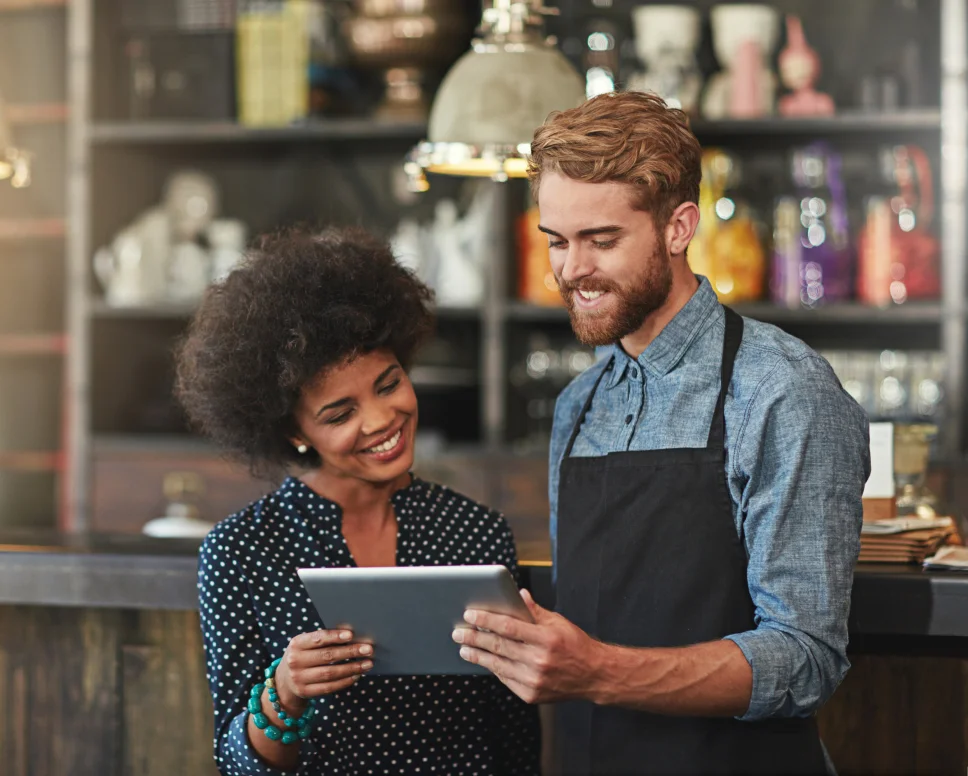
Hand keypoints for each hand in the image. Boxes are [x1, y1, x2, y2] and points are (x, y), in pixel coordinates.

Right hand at [274, 628, 373, 713]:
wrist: (284, 681)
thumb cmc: (303, 656)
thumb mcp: (305, 645)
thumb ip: (323, 640)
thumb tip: (352, 636)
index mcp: (296, 644)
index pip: (318, 639)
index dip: (335, 636)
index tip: (351, 635)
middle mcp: (296, 661)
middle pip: (327, 656)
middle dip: (350, 652)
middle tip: (368, 649)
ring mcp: (299, 678)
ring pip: (330, 673)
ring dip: (352, 668)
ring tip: (367, 664)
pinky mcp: (306, 692)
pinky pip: (329, 687)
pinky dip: (345, 681)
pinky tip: (356, 675)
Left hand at [452, 589, 605, 704]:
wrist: (593, 675)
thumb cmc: (576, 645)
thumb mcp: (558, 622)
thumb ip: (535, 610)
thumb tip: (518, 594)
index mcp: (546, 638)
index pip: (508, 627)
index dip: (486, 620)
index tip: (470, 615)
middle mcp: (539, 660)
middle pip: (498, 647)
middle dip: (474, 638)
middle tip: (458, 632)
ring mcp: (534, 680)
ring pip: (497, 665)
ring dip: (478, 656)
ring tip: (464, 648)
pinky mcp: (531, 694)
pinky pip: (505, 679)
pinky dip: (493, 669)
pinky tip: (484, 661)